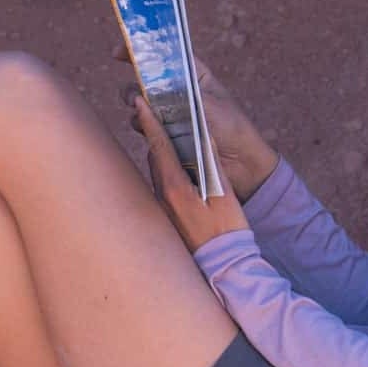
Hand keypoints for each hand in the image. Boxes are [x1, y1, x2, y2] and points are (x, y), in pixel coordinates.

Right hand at [113, 49, 279, 202]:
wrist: (242, 165)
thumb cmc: (233, 128)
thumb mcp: (209, 104)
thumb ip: (182, 94)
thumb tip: (152, 87)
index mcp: (193, 76)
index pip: (165, 56)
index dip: (141, 51)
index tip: (118, 53)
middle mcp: (180, 93)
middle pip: (146, 80)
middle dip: (134, 85)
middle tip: (132, 97)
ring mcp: (173, 114)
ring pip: (143, 105)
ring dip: (137, 108)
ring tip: (140, 117)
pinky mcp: (169, 135)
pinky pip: (147, 126)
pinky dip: (142, 126)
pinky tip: (147, 131)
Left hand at [129, 92, 249, 253]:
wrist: (224, 265)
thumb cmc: (227, 230)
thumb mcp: (224, 194)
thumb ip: (211, 163)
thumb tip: (204, 137)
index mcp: (174, 187)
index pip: (158, 146)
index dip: (150, 122)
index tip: (139, 101)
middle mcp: (162, 197)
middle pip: (155, 156)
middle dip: (155, 134)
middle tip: (155, 111)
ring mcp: (162, 208)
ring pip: (158, 171)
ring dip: (162, 153)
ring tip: (169, 135)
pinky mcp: (167, 216)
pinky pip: (163, 185)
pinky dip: (168, 170)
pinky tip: (179, 168)